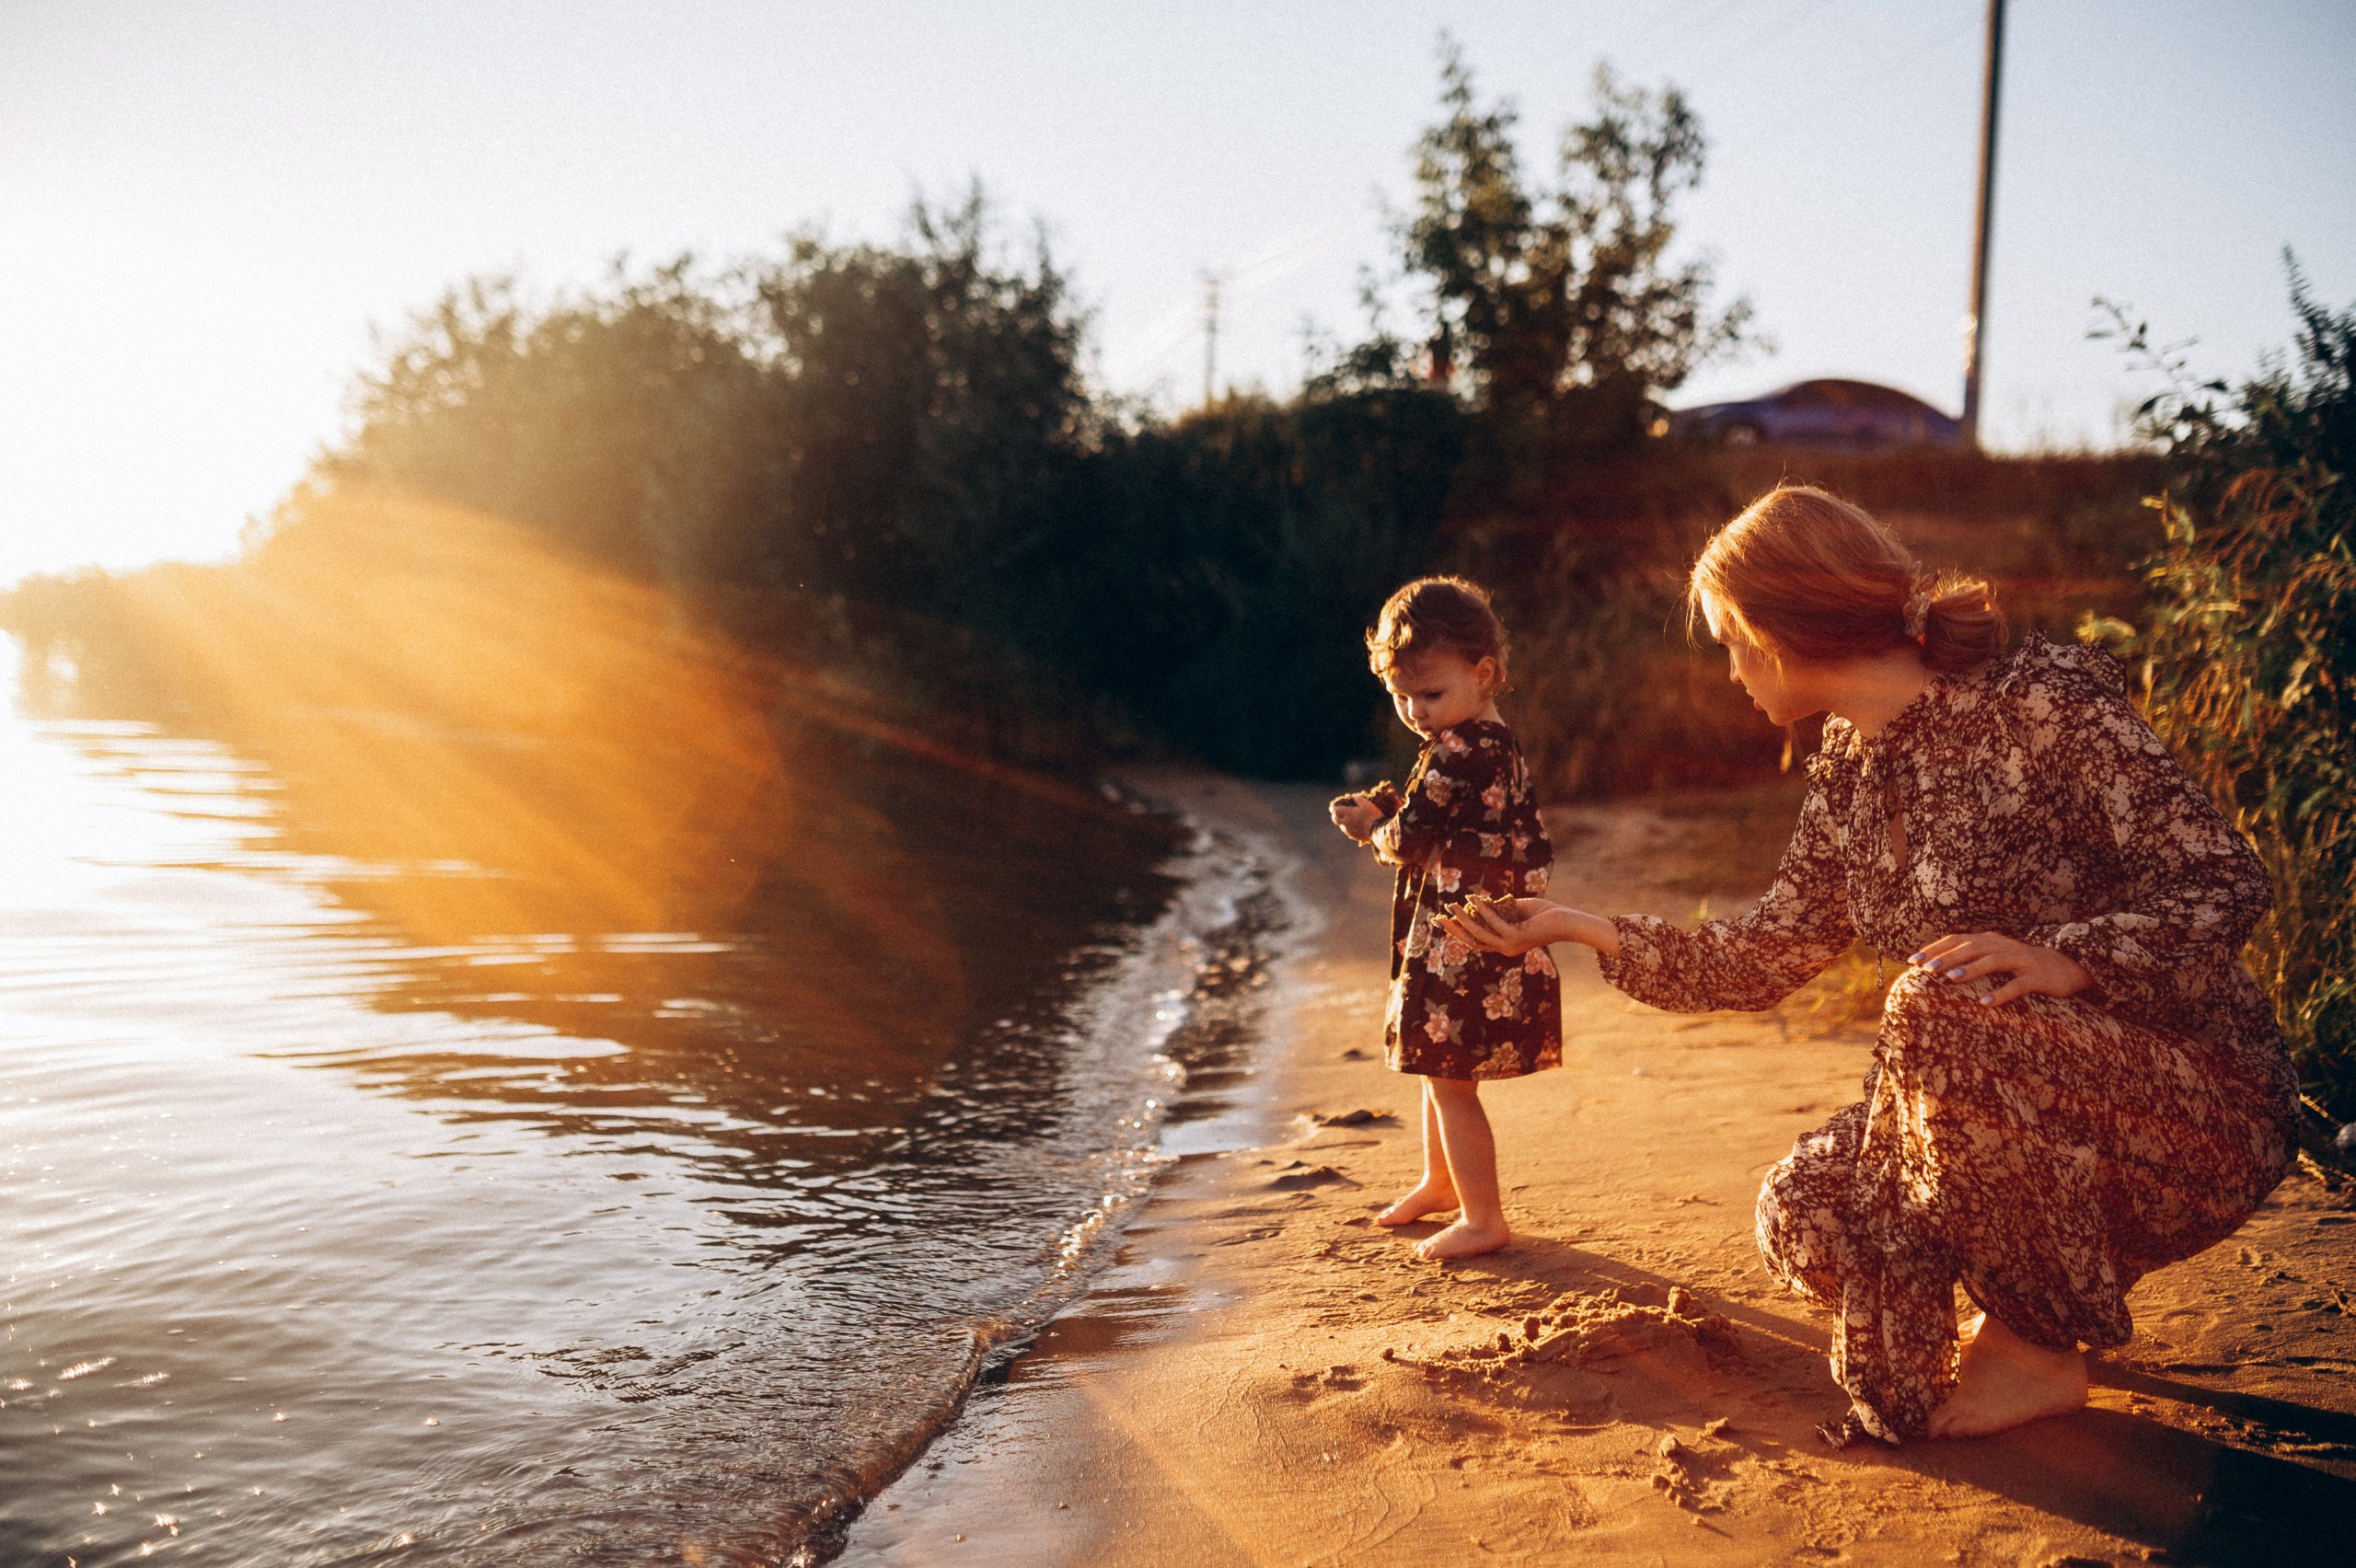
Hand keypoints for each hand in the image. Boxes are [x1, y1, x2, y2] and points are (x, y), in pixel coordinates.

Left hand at [1330, 793, 1382, 842]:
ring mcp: (1349, 831)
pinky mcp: (1354, 837)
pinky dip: (1348, 828)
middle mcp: (1346, 823)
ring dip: (1342, 822)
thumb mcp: (1366, 804)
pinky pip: (1348, 832)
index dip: (1333, 808)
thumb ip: (1358, 799)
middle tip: (1336, 814)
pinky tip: (1353, 826)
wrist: (1378, 831)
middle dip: (1335, 816)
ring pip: (1342, 826)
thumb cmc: (1372, 815)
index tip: (1332, 807)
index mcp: (1348, 814)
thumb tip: (1353, 797)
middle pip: (1336, 820)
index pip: (1336, 811)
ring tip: (1346, 820)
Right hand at [1438, 897, 1617, 958]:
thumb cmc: (1545, 914)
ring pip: (1480, 934)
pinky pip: (1495, 922)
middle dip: (1454, 929)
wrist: (1568, 921)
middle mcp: (1505, 949)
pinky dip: (1483, 909)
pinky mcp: (1517, 937)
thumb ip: (1498, 908)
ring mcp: (1510, 945)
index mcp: (1503, 945)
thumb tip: (1478, 902)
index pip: (1475, 941)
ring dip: (1464, 919)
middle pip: (1472, 941)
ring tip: (1453, 905)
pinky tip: (1475, 898)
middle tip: (1438, 917)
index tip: (1443, 920)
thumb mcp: (1516, 910)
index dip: (1457, 931)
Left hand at [1908, 932, 2093, 1007]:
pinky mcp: (2038, 977)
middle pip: (1972, 947)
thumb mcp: (1996, 957)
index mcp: (1991, 941)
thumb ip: (1972, 958)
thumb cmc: (2022, 966)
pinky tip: (1986, 1003)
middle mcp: (2004, 946)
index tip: (1913, 961)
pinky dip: (2002, 993)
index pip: (1958, 939)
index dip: (1935, 948)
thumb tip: (1936, 968)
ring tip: (1951, 979)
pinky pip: (2018, 985)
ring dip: (1971, 969)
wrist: (2067, 968)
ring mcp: (2022, 960)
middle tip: (1927, 969)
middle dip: (1947, 957)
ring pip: (1993, 960)